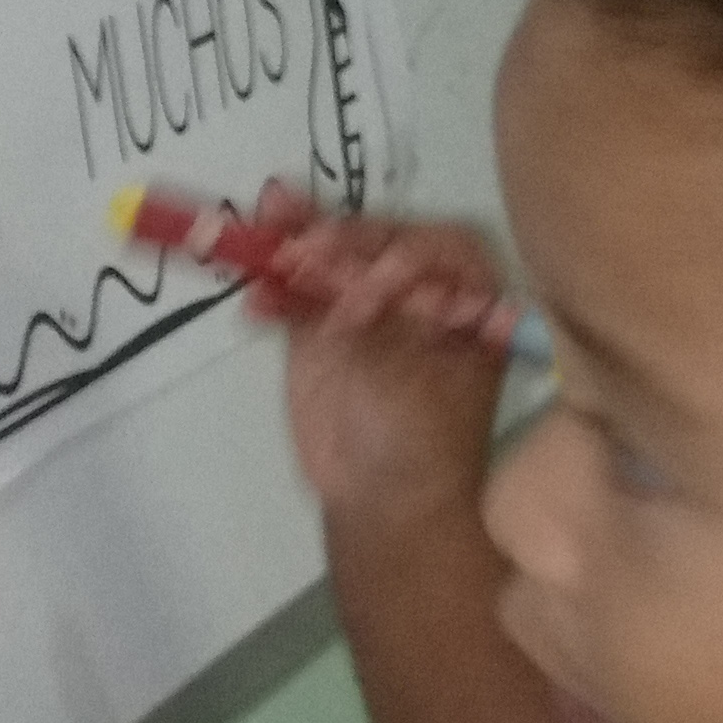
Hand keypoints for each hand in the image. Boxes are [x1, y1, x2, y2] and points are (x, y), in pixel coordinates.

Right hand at [249, 181, 514, 524]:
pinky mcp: (319, 329)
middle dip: (343, 237)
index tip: (375, 275)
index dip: (409, 250)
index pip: (443, 249)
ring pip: (333, 258)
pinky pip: (294, 295)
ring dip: (298, 239)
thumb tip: (346, 276)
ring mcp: (365, 307)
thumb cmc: (423, 446)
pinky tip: (256, 295)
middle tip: (306, 243)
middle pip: (380, 243)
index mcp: (466, 302)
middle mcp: (417, 293)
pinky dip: (273, 291)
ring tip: (267, 219)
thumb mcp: (411, 385)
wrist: (383, 504)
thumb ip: (377, 327)